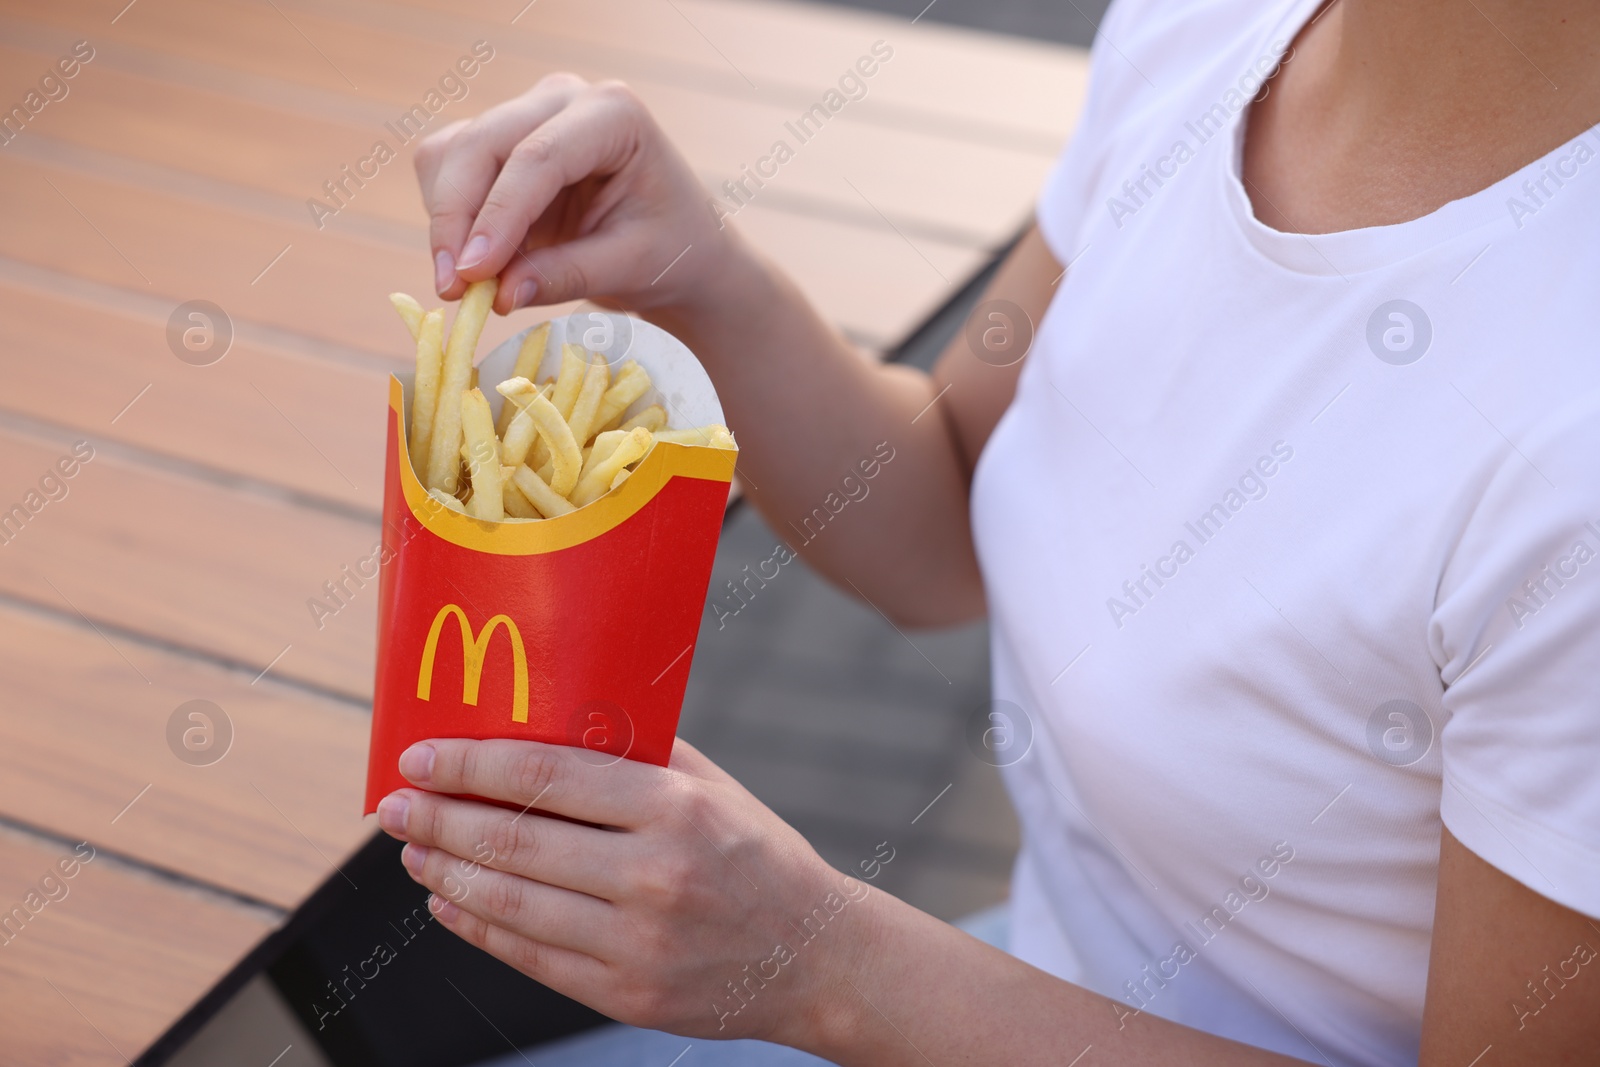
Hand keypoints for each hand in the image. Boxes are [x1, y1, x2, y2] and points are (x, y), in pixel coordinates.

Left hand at [375, 737, 878, 1044]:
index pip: (547, 777)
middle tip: (393, 805)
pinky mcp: (626, 993)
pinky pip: (529, 956)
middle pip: (515, 839)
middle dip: (438, 818)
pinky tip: (450, 900)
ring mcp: (637, 942)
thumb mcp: (714, 788)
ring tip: (413, 850)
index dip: (471, 765)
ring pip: (511, 902)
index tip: (420, 756)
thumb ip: (642, 753)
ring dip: (446, 871)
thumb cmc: (758, 856)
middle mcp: (653, 875)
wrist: (815, 957)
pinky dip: (478, 926)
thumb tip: (555, 714)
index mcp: (675, 809)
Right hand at [414, 74, 745, 316]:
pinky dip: (449, 218)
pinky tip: (478, 261)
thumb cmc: (670, 248)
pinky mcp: (498, 141)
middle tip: (451, 290)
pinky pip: (447, 167)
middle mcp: (563, 99)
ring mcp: (526, 113)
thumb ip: (567, 276)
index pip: (538, 157)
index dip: (498, 217)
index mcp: (613, 114)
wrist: (676, 242)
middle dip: (456, 220)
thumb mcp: (631, 266)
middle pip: (481, 145)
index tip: (472, 275)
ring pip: (452, 154)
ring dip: (447, 221)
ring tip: (467, 287)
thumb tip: (498, 295)